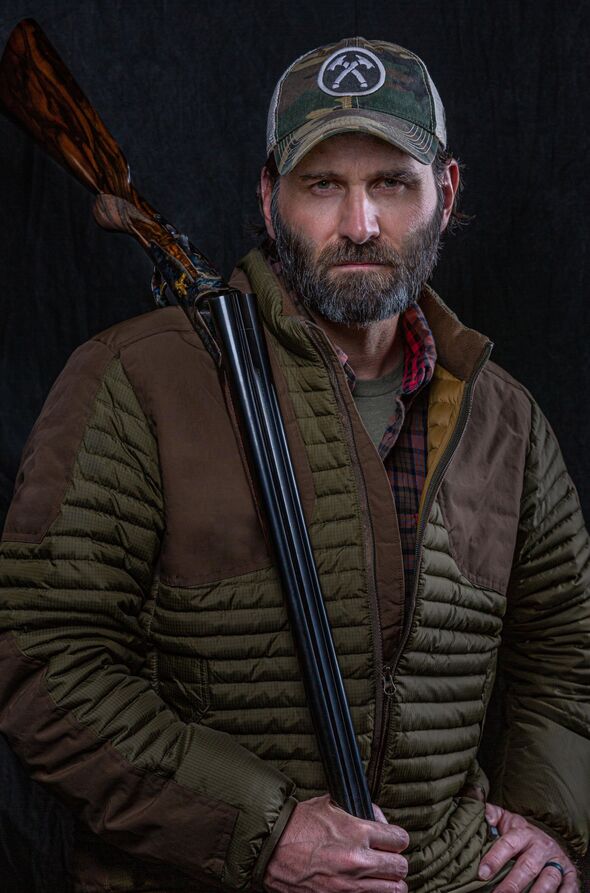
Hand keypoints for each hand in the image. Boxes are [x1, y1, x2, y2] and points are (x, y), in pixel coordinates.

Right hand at [263, 794, 408, 892]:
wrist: (271, 849)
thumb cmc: (298, 824)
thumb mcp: (330, 804)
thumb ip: (358, 810)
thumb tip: (377, 818)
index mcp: (358, 832)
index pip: (400, 839)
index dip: (396, 838)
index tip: (390, 839)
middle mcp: (359, 860)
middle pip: (401, 867)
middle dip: (395, 861)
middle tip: (386, 858)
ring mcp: (350, 886)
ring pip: (394, 890)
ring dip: (389, 882)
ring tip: (380, 876)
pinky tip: (366, 886)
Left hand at [478, 803, 577, 891]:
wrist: (547, 840)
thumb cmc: (520, 833)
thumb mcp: (506, 820)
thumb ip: (492, 815)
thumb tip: (483, 814)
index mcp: (523, 833)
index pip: (508, 844)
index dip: (495, 858)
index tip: (482, 873)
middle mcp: (541, 846)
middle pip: (528, 866)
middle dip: (513, 883)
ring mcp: (556, 861)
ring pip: (549, 878)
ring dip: (537, 892)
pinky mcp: (569, 874)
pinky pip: (569, 886)